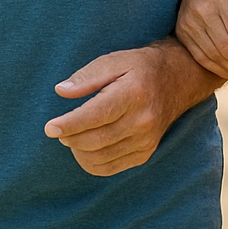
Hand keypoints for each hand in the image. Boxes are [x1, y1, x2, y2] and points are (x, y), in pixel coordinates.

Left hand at [45, 40, 211, 175]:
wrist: (178, 80)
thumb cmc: (140, 68)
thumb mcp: (115, 60)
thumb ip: (87, 76)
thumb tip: (61, 91)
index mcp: (134, 94)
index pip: (95, 116)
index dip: (69, 124)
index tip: (49, 128)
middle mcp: (143, 120)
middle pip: (95, 140)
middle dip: (70, 138)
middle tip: (58, 130)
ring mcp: (146, 140)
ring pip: (100, 158)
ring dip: (78, 151)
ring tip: (71, 136)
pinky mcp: (145, 153)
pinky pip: (110, 168)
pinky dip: (91, 162)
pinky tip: (85, 148)